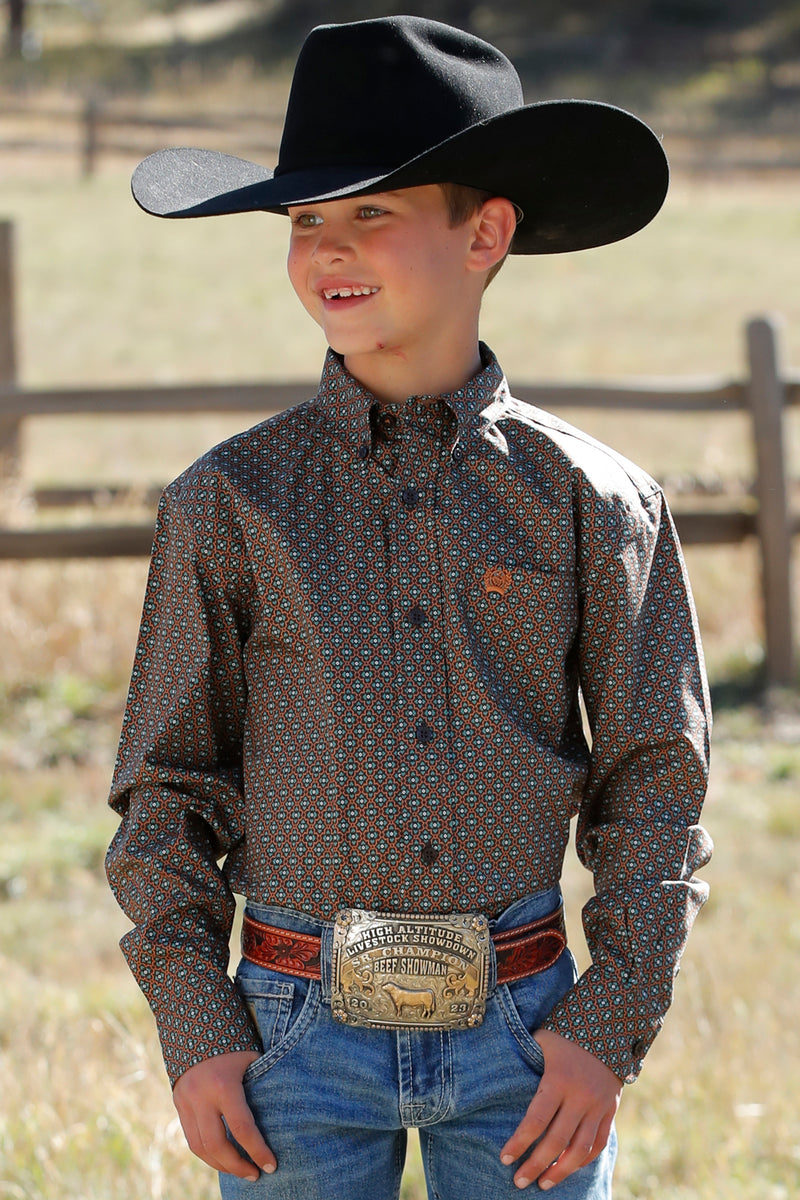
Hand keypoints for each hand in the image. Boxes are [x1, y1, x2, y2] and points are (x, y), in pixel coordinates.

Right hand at [172, 1050, 275, 1179]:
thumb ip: (260, 1085)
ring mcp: (185, 1100)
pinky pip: (191, 1137)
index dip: (258, 1151)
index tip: (271, 1166)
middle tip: (255, 1175)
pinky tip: (223, 1157)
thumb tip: (282, 1114)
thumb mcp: (252, 1057)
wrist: (195, 1018)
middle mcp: (200, 1096)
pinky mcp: (178, 1101)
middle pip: (216, 1146)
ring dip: (220, 1164)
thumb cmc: (235, 1037)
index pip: (242, 1129)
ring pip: (199, 1147)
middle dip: (237, 1166)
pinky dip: (207, 1151)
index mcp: (222, 1085)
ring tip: (240, 1170)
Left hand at [500, 1029, 621, 1189]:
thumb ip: (525, 1061)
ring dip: (561, 1171)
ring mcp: (598, 1105)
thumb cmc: (564, 1034)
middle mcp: (580, 1096)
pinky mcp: (610, 1110)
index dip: (519, 1143)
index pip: (536, 1120)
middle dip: (536, 1165)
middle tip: (519, 1182)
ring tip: (543, 1184)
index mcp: (558, 1080)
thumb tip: (496, 1078)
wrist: (608, 1026)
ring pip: (580, 1149)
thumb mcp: (541, 1041)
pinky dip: (583, 1160)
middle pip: (556, 1141)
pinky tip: (568, 1169)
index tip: (505, 1158)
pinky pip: (597, 1143)